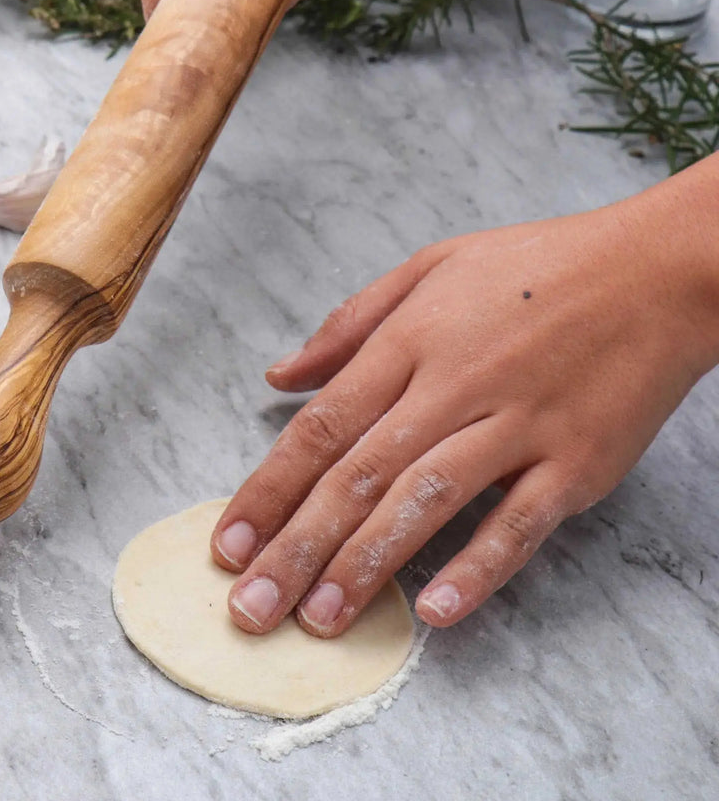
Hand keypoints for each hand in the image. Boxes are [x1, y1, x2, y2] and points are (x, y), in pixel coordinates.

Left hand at [209, 166, 718, 635]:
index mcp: (409, 340)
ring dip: (367, 567)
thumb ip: (349, 325)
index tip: (229, 541)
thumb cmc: (535, 266)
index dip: (269, 488)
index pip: (321, 426)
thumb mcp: (430, 266)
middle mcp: (453, 386)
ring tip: (318, 618)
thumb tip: (281, 373)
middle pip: (359, 476)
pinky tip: (435, 611)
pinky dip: (477, 569)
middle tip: (251, 608)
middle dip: (297, 546)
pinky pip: (519, 525)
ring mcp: (517, 427)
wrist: (655, 270)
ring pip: (426, 504)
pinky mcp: (574, 463)